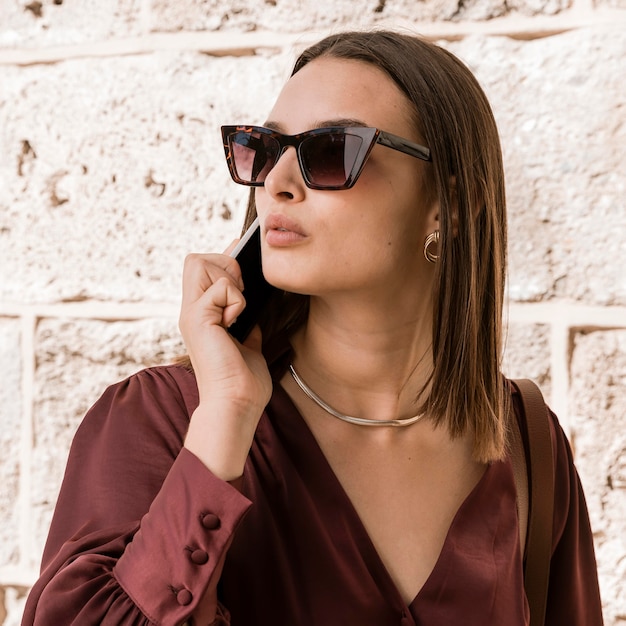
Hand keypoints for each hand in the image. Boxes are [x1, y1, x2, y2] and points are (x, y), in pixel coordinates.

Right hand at [178, 252, 271, 479]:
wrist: (236, 406)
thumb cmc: (244, 382)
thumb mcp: (248, 343)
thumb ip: (246, 323)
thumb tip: (255, 307)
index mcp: (202, 316)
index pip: (202, 268)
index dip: (224, 261)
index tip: (247, 271)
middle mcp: (191, 311)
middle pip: (195, 259)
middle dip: (225, 264)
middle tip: (242, 294)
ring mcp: (191, 314)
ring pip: (200, 262)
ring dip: (229, 279)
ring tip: (239, 307)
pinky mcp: (199, 320)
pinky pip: (220, 287)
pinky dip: (236, 299)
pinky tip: (237, 322)